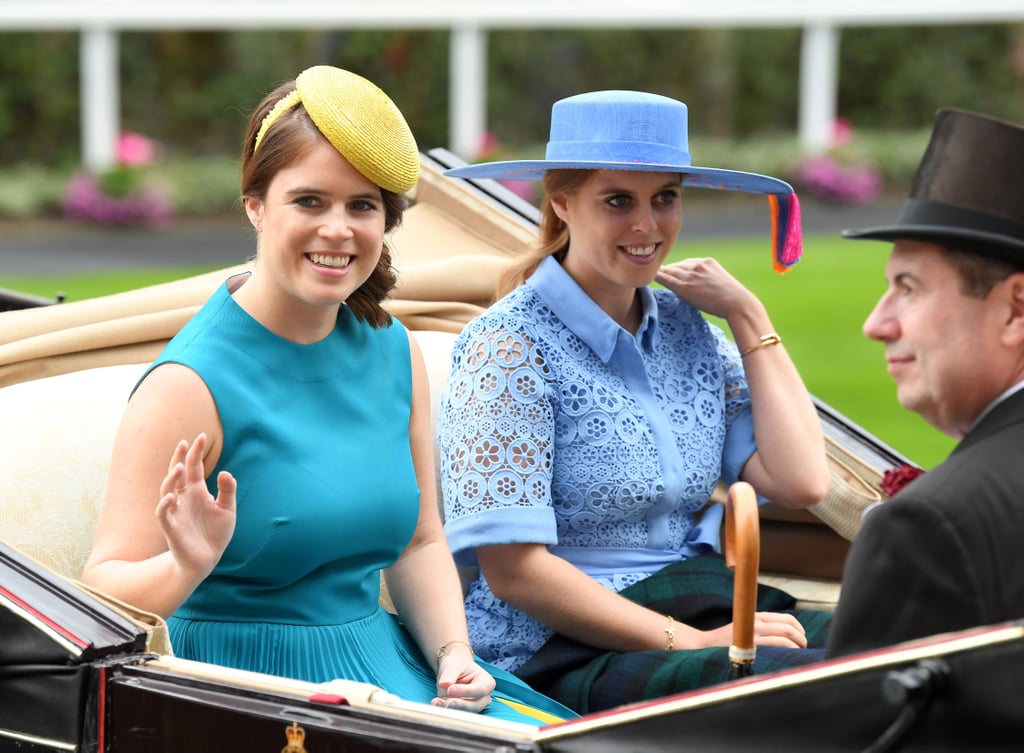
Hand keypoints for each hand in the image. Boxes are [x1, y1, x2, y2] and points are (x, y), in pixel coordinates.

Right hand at [154, 433, 236, 580]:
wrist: (207, 559)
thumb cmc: (215, 533)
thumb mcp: (227, 509)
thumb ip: (227, 490)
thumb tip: (225, 472)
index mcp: (197, 492)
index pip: (194, 467)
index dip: (195, 453)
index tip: (200, 437)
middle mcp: (184, 498)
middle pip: (177, 474)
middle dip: (179, 459)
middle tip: (184, 443)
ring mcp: (176, 512)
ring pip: (167, 490)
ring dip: (171, 479)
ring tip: (179, 467)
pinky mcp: (171, 528)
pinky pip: (163, 514)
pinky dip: (164, 505)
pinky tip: (171, 496)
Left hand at [432, 644, 494, 712]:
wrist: (452, 668)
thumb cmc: (457, 664)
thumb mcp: (454, 665)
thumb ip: (450, 675)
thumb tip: (444, 684)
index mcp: (486, 682)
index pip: (480, 690)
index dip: (466, 691)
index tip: (451, 689)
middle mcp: (483, 697)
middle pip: (475, 705)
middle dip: (461, 705)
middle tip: (448, 702)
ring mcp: (472, 706)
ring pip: (464, 713)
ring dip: (450, 709)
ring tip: (437, 702)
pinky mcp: (460, 711)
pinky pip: (453, 713)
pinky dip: (443, 709)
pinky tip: (435, 703)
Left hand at [655, 257, 755, 320]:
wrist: (737, 303)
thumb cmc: (732, 299)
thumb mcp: (720, 283)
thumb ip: (707, 280)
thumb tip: (698, 288)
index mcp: (707, 261)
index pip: (685, 263)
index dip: (677, 270)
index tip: (669, 274)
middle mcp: (697, 264)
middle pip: (675, 266)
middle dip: (666, 271)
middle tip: (653, 274)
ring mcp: (690, 273)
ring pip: (669, 271)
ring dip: (659, 274)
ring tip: (647, 274)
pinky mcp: (684, 284)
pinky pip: (665, 278)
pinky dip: (656, 277)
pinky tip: (647, 277)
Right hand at [699, 611, 806, 648]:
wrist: (706, 644)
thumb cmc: (728, 639)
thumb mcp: (745, 625)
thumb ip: (762, 627)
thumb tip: (787, 635)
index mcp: (756, 615)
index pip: (786, 618)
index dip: (799, 628)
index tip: (802, 638)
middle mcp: (756, 622)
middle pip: (788, 627)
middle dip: (802, 638)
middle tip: (804, 648)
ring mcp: (753, 634)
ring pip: (785, 637)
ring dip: (797, 647)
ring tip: (799, 654)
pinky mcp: (750, 646)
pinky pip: (776, 647)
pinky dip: (787, 652)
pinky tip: (787, 658)